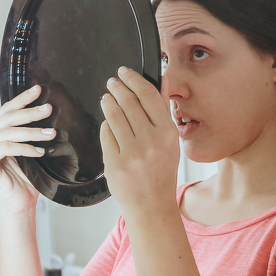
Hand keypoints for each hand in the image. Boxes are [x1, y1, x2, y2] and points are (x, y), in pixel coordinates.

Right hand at [0, 84, 47, 218]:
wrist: (19, 205)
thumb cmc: (27, 181)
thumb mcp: (36, 154)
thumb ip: (38, 137)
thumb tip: (55, 118)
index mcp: (3, 133)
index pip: (9, 110)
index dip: (22, 98)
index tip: (38, 89)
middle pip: (7, 117)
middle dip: (28, 111)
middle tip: (48, 108)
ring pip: (7, 132)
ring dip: (31, 131)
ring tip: (50, 133)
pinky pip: (5, 149)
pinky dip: (23, 148)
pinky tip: (39, 152)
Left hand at [99, 66, 179, 211]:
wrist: (151, 203)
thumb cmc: (161, 169)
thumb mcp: (169, 140)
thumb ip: (163, 109)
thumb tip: (162, 79)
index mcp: (167, 133)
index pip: (148, 96)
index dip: (134, 79)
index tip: (125, 72)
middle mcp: (151, 142)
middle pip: (128, 102)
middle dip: (117, 88)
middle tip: (112, 82)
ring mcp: (131, 153)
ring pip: (114, 116)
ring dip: (108, 102)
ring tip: (107, 98)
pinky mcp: (115, 163)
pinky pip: (106, 135)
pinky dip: (106, 126)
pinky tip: (108, 124)